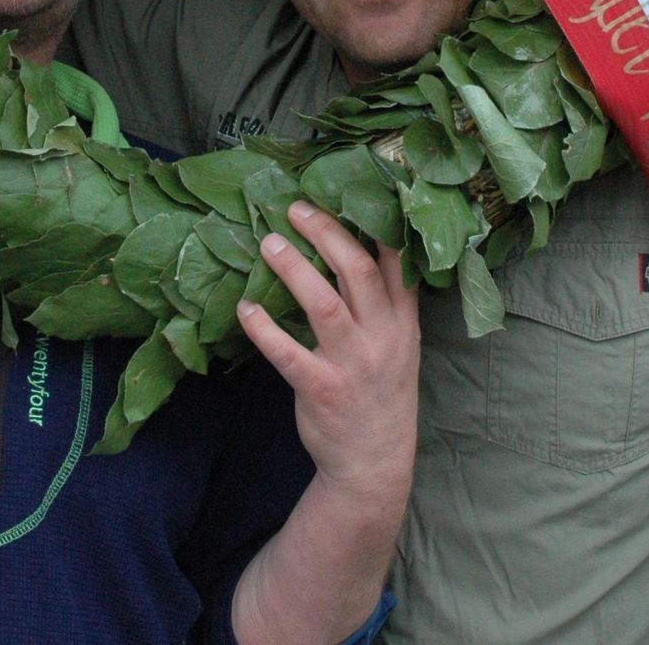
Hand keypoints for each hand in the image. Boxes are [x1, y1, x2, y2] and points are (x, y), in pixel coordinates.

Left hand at [239, 200, 418, 507]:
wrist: (374, 462)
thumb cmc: (379, 393)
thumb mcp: (397, 344)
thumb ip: (381, 302)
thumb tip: (347, 246)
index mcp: (402, 320)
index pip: (397, 260)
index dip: (376, 221)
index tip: (351, 187)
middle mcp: (382, 336)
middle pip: (356, 269)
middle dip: (326, 232)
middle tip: (295, 208)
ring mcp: (353, 363)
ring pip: (324, 303)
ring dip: (293, 269)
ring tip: (268, 243)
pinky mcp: (322, 388)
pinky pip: (288, 352)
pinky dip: (264, 328)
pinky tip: (245, 308)